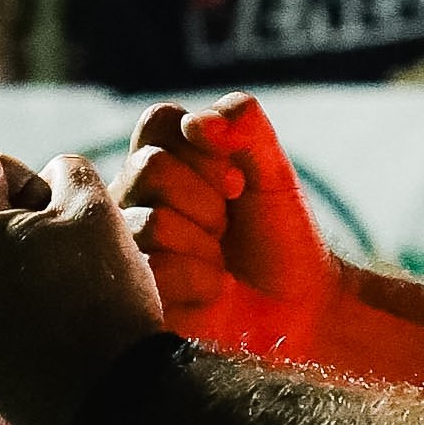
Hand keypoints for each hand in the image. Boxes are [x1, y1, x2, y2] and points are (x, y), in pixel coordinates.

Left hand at [0, 150, 161, 424]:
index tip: (62, 212)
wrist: (108, 396)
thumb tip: (52, 175)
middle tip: (70, 247)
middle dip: (22, 218)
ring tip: (67, 285)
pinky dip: (15, 300)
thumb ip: (67, 170)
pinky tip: (57, 320)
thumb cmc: (99, 293)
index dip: (32, 175)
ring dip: (19, 259)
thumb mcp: (94, 206)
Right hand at [115, 94, 339, 359]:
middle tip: (227, 226)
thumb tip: (196, 123)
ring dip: (207, 243)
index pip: (159, 121)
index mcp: (158, 158)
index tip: (237, 181)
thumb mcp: (271, 166)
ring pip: (153, 222)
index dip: (206, 149)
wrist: (298, 303)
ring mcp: (125, 246)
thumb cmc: (277, 231)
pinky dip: (201, 279)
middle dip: (210, 198)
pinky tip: (210, 289)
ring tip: (219, 260)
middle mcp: (130, 198)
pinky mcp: (130, 295)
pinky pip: (155, 270)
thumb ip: (243, 122)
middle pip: (151, 167)